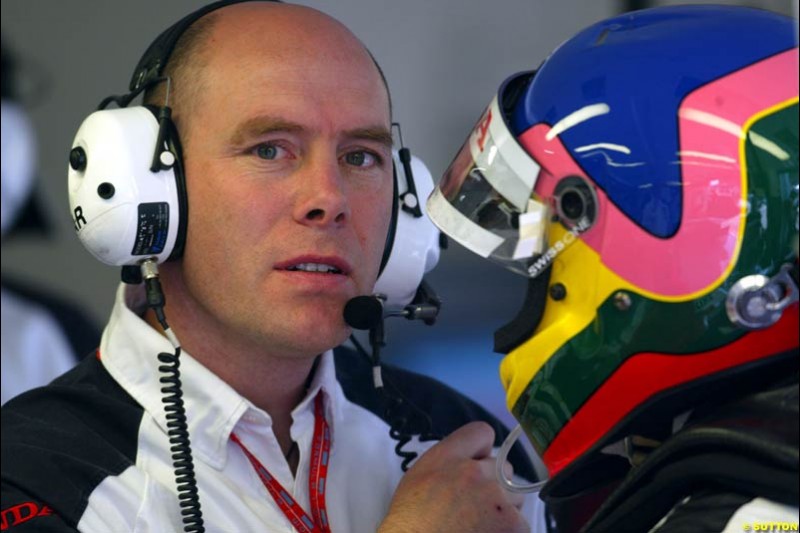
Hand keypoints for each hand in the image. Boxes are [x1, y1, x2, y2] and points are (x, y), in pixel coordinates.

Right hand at [378, 422, 529, 532]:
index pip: (482, 432)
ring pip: (516, 496)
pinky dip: (509, 531)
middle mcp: (473, 472)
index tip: (478, 466)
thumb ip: (447, 462)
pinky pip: (521, 522)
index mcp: (447, 458)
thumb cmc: (411, 523)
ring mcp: (495, 499)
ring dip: (504, 509)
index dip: (482, 451)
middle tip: (476, 506)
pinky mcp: (512, 524)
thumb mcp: (417, 479)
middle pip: (504, 467)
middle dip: (496, 484)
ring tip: (479, 525)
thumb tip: (472, 461)